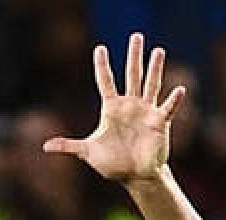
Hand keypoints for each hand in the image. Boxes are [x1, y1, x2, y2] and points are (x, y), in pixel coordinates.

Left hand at [43, 33, 186, 184]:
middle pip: (132, 75)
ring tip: (158, 51)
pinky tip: (179, 90)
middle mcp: (130, 105)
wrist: (135, 176)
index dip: (102, 66)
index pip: (105, 81)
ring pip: (151, 85)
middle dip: (134, 56)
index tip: (100, 49)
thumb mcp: (88, 152)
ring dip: (155, 68)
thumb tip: (45, 147)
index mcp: (112, 108)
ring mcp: (146, 112)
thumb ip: (69, 146)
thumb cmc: (113, 164)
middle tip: (137, 37)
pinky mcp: (159, 123)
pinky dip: (173, 100)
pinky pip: (167, 108)